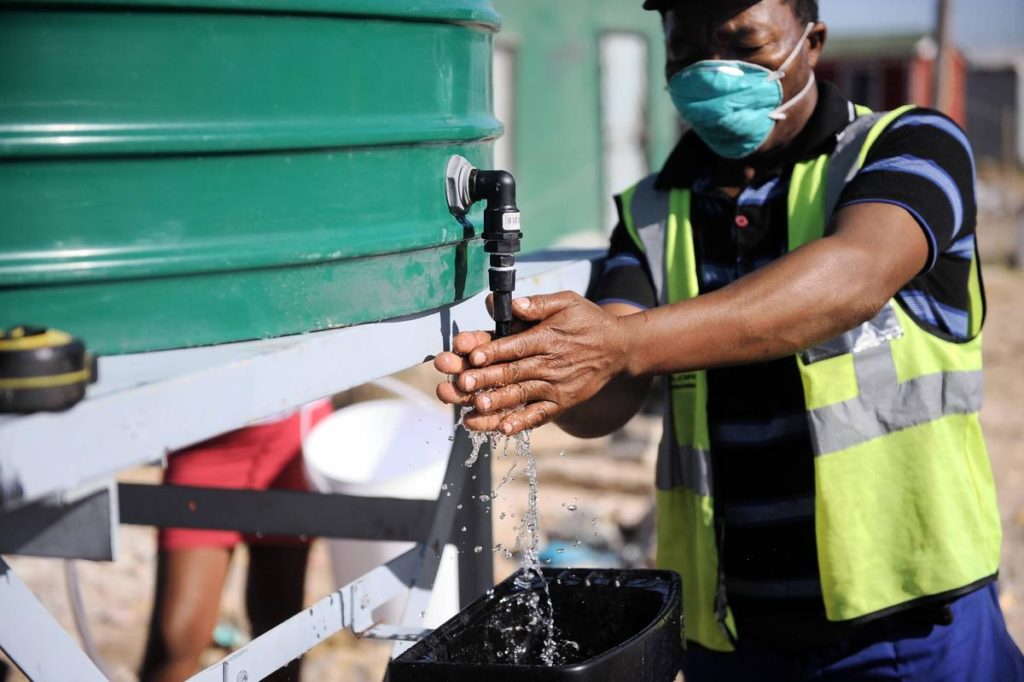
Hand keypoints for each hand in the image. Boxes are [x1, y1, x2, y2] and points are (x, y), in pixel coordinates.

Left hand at [433, 292, 630, 434]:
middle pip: (512, 372)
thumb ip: (537, 303)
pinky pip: (539, 415)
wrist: (618, 348)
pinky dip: (522, 422)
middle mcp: (549, 364)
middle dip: (485, 378)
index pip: (516, 345)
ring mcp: (554, 387)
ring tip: (476, 407)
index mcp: (546, 338)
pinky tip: (503, 428)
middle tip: (462, 384)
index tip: (472, 355)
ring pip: (521, 395)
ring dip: (497, 402)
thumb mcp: (566, 302)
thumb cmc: (587, 321)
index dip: (493, 350)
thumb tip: (512, 303)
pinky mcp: (560, 403)